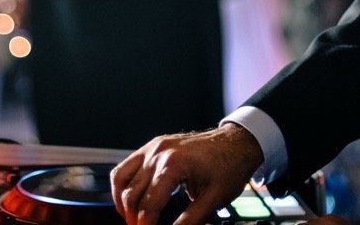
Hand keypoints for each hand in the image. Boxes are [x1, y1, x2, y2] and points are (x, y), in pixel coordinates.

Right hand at [111, 123, 263, 224]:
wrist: (237, 141)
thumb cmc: (229, 167)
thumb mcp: (214, 200)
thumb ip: (190, 221)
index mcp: (173, 165)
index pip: (148, 205)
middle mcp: (158, 153)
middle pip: (132, 194)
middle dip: (133, 219)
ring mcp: (153, 147)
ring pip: (121, 178)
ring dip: (122, 202)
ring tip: (131, 220)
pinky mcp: (153, 145)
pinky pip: (127, 165)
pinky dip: (123, 184)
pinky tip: (130, 199)